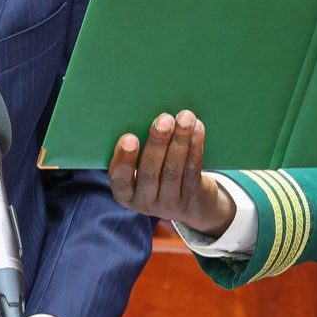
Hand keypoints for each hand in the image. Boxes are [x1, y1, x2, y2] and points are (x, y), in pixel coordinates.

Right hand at [108, 110, 235, 235]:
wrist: (192, 204)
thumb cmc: (158, 174)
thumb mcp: (142, 170)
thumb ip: (138, 150)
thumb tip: (141, 112)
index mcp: (126, 194)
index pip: (120, 180)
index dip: (123, 159)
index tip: (129, 137)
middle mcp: (146, 202)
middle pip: (149, 172)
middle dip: (157, 143)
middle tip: (164, 119)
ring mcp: (170, 203)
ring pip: (173, 169)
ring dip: (180, 140)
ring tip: (185, 117)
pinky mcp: (192, 197)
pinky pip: (192, 170)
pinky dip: (195, 147)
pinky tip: (196, 128)